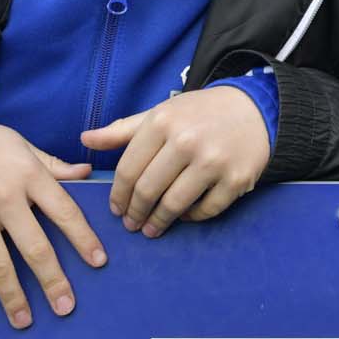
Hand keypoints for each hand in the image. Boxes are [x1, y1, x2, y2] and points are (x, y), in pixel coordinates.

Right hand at [0, 110, 104, 328]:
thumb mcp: (19, 144)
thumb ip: (52, 164)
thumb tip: (86, 173)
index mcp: (29, 175)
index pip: (65, 212)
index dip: (83, 239)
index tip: (98, 263)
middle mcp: (5, 198)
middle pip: (35, 246)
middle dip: (52, 280)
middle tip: (66, 306)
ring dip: (12, 296)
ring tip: (24, 321)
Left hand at [81, 86, 270, 237]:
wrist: (254, 109)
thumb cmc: (199, 113)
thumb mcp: (160, 114)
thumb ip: (122, 130)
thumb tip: (85, 139)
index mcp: (162, 122)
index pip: (128, 169)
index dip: (118, 195)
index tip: (116, 209)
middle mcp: (187, 140)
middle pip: (148, 190)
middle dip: (135, 213)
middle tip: (131, 224)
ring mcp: (214, 161)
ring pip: (174, 204)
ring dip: (158, 222)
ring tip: (152, 229)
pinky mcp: (236, 179)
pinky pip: (206, 210)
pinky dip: (192, 218)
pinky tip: (184, 216)